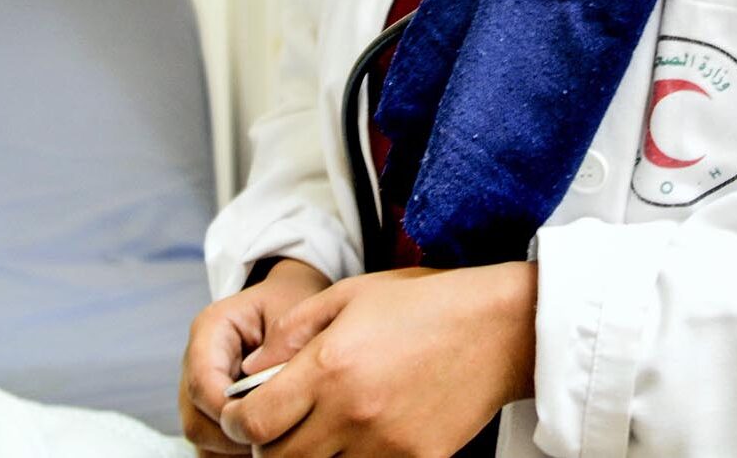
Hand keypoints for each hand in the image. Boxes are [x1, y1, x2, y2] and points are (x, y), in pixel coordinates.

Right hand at [180, 258, 332, 455]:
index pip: (202, 383)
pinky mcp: (211, 411)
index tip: (267, 419)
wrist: (292, 297)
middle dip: (233, 436)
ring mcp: (201, 390)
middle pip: (195, 420)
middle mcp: (196, 362)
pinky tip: (271, 440)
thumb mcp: (295, 312)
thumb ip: (282, 348)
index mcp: (210, 329)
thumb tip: (272, 393)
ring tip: (277, 438)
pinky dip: (238, 451)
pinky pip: (213, 447)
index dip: (229, 411)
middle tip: (275, 438)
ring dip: (235, 447)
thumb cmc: (293, 301)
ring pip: (202, 441)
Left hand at [218, 261, 537, 457]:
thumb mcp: (352, 294)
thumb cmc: (426, 302)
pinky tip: (364, 433)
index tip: (244, 413)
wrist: (498, 327)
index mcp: (330, 366)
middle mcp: (352, 412)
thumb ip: (293, 331)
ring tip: (324, 425)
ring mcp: (384, 445)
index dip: (238, 422)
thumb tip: (251, 369)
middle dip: (268, 445)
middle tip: (281, 421)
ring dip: (309, 455)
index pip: (254, 423)